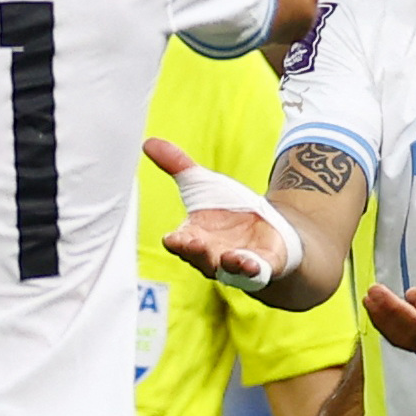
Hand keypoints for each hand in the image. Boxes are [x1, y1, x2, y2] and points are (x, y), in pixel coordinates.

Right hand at [145, 138, 286, 284]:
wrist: (268, 228)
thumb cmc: (229, 210)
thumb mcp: (202, 183)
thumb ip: (176, 166)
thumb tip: (147, 142)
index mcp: (193, 236)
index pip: (179, 242)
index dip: (176, 241)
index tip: (172, 239)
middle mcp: (210, 254)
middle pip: (198, 257)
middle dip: (196, 252)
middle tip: (193, 243)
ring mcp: (234, 264)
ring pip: (226, 269)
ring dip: (226, 264)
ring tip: (228, 257)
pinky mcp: (260, 268)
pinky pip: (254, 273)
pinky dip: (251, 270)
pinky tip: (251, 263)